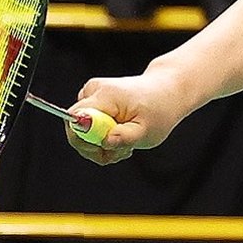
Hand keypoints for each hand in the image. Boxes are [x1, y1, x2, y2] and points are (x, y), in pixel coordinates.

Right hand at [64, 66, 188, 165]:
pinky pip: (87, 128)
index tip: (107, 148)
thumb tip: (104, 141)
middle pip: (74, 128)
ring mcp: (91, 94)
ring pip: (81, 131)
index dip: (85, 141)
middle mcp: (93, 90)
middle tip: (121, 151)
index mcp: (104, 95)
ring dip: (101, 145)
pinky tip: (121, 136)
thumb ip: (124, 137)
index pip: (74, 120)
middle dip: (95, 147)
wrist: (167, 91)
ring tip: (126, 142)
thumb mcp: (147, 130)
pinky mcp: (93, 101)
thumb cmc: (159, 109)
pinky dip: (103, 138)